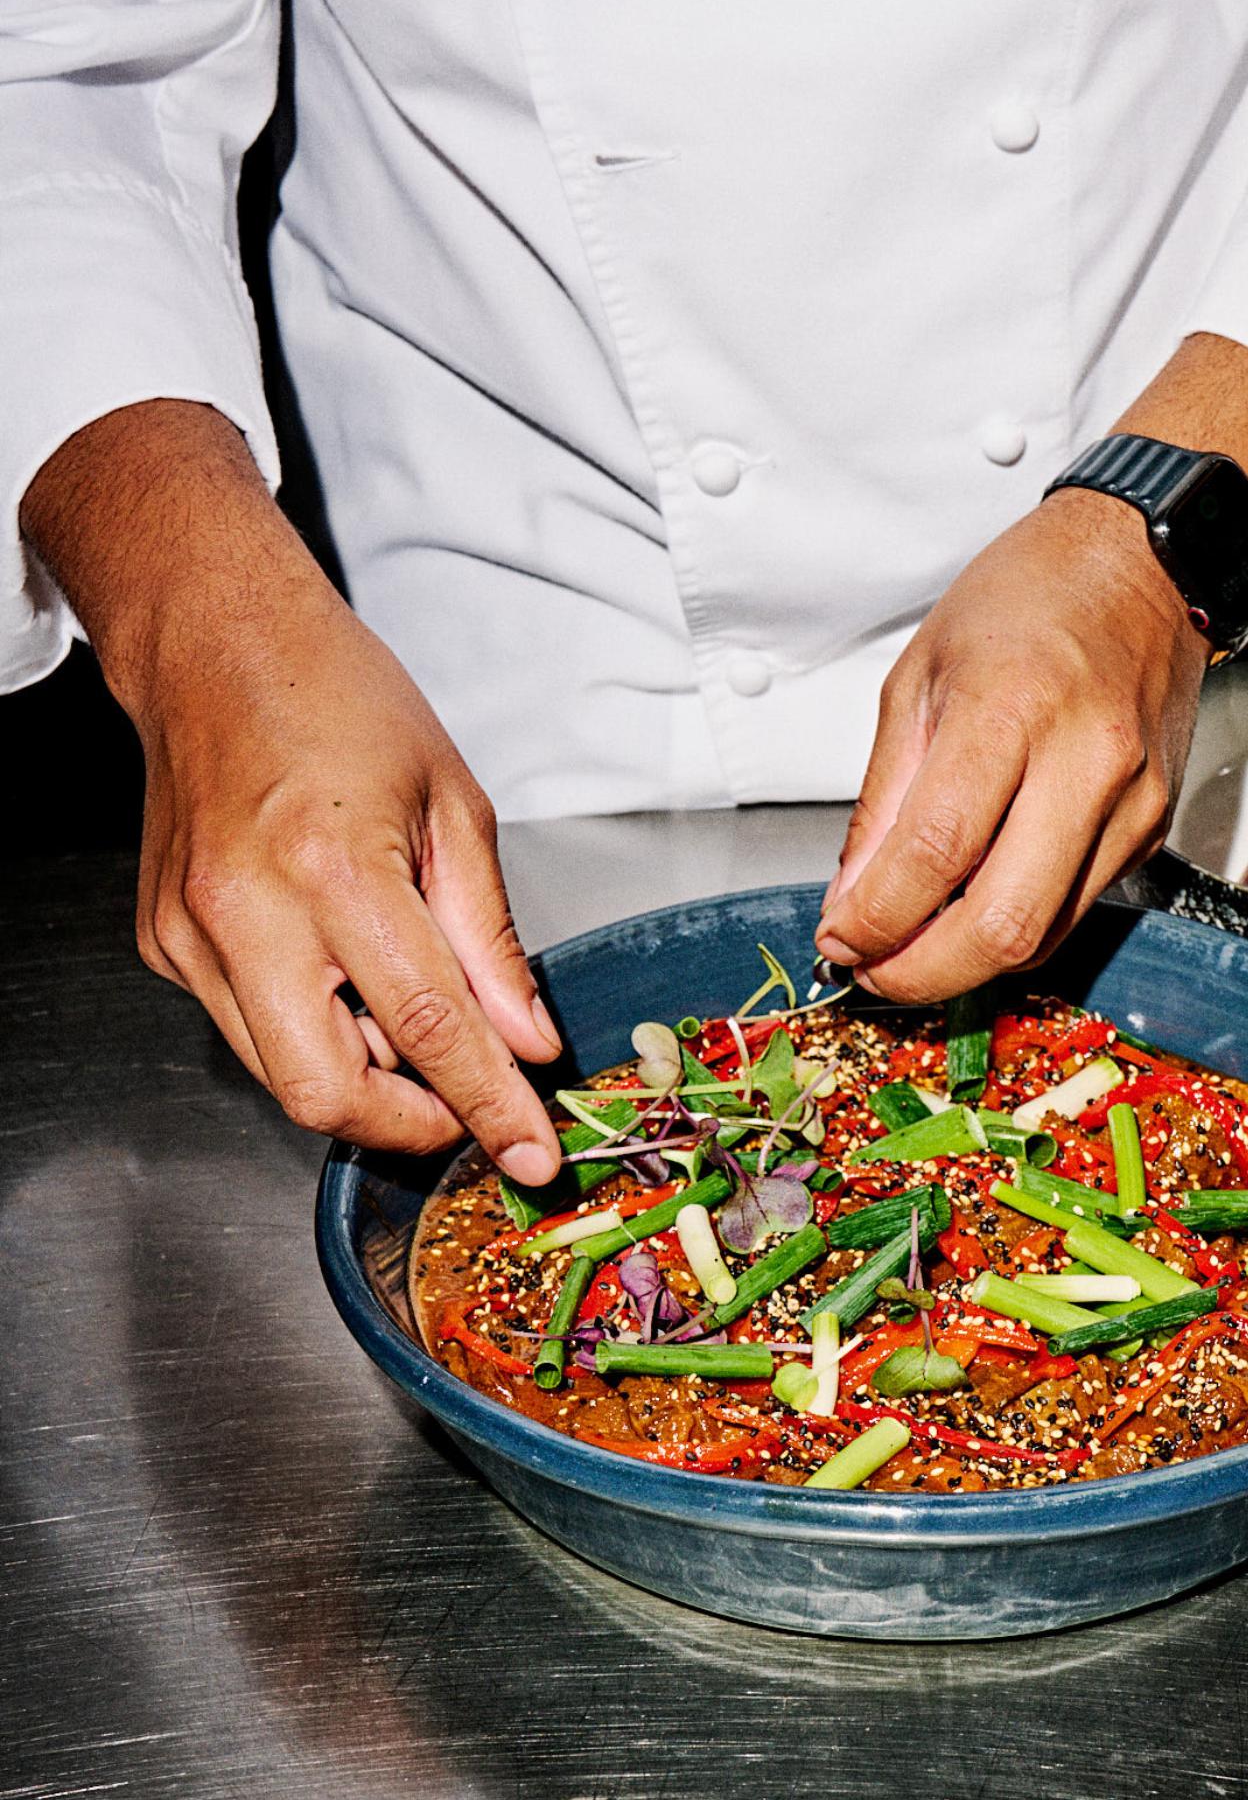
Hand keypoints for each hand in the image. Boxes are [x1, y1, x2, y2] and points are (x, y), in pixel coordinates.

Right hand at [23, 401, 563, 1180]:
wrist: (213, 642)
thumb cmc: (339, 697)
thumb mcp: (453, 804)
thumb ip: (490, 938)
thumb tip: (526, 1040)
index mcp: (335, 867)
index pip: (430, 1029)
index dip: (488, 1107)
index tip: (533, 1156)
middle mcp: (247, 911)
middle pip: (327, 1094)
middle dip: (407, 1125)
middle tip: (465, 1105)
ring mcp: (190, 934)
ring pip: (281, 1075)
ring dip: (363, 1080)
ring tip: (407, 1016)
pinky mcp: (163, 943)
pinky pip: (247, 1027)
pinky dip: (313, 1031)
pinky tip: (343, 975)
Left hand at [814, 486, 1209, 999]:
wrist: (1144, 567)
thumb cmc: (1027, 601)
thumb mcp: (919, 678)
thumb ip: (883, 799)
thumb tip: (852, 899)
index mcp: (1012, 710)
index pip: (935, 853)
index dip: (875, 918)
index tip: (837, 938)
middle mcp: (1086, 763)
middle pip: (1002, 924)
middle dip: (921, 972)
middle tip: (870, 967)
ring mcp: (1131, 803)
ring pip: (1042, 935)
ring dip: (963, 962)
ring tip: (909, 941)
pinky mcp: (1153, 829)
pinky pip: (1073, 910)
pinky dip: (1012, 926)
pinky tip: (969, 907)